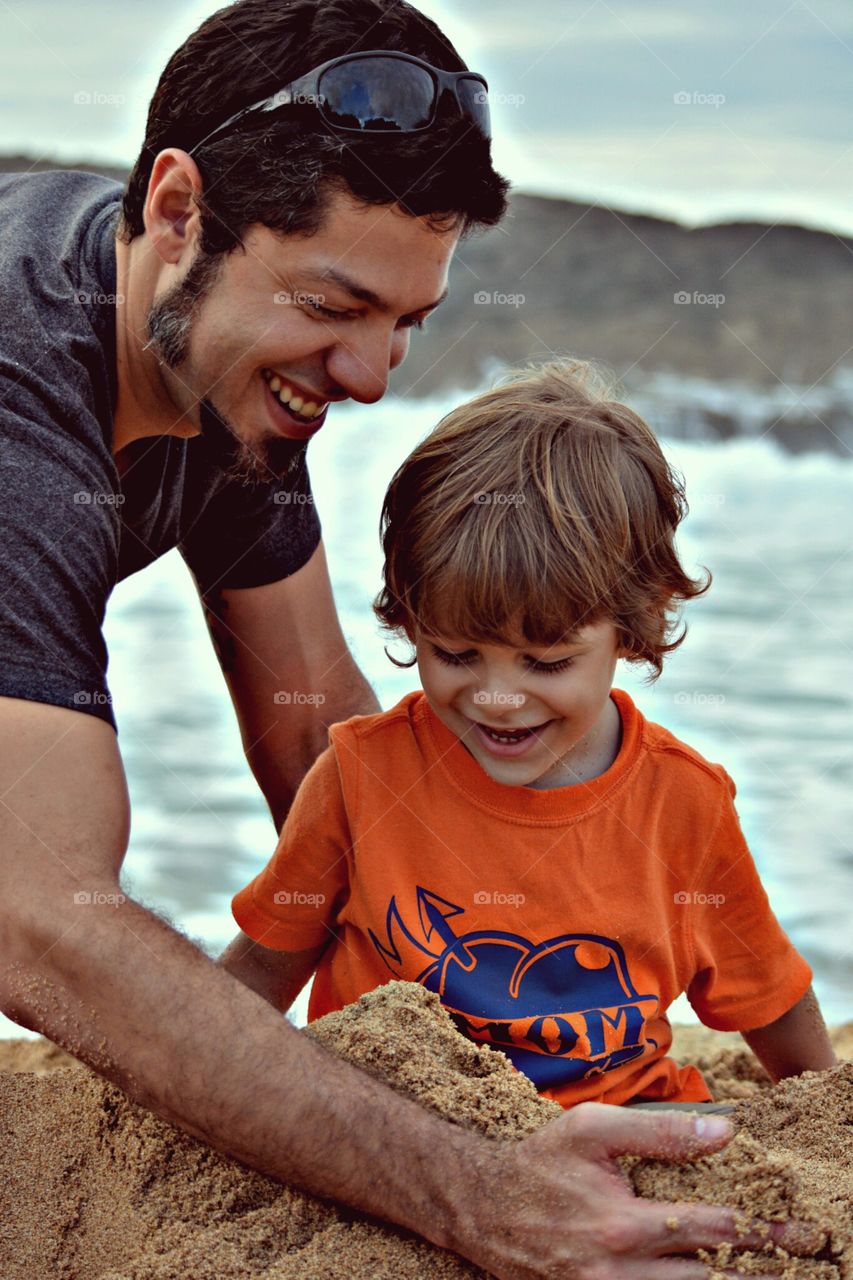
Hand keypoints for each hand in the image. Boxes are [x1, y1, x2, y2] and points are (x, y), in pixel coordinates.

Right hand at [460, 1103, 823, 1279]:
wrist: (480, 1207)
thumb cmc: (539, 1161)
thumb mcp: (592, 1131)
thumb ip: (658, 1131)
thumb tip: (723, 1132)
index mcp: (624, 1226)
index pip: (715, 1232)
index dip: (765, 1232)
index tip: (803, 1232)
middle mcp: (620, 1274)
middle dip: (762, 1274)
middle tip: (804, 1263)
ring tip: (766, 1276)